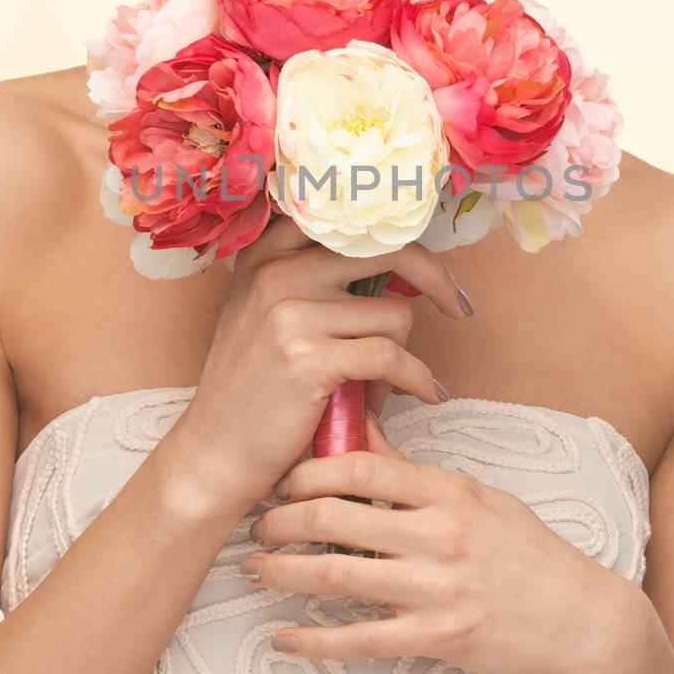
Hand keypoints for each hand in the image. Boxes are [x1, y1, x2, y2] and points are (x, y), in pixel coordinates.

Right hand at [160, 214, 472, 520]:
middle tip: (459, 305)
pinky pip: (392, 358)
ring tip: (381, 386)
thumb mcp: (267, 313)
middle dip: (436, 279)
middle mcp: (274, 271)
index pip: (352, 218)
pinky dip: (416, 380)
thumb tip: (404, 266)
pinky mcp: (308, 359)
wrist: (214, 454)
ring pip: (395, 315)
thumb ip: (317, 280)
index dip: (402, 235)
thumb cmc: (255, 389)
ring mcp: (289, 313)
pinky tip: (422, 395)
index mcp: (266, 252)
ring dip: (404, 356)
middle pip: (387, 251)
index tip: (430, 266)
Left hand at [241, 413, 650, 673]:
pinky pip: (362, 641)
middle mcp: (441, 534)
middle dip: (282, 520)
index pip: (362, 464)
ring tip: (255, 570)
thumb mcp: (476, 498)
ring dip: (285, 573)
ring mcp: (439, 588)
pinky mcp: (439, 637)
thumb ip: (413, 475)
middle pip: (337, 516)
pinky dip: (315, 642)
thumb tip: (356, 430)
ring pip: (339, 576)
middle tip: (256, 526)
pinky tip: (283, 640)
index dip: (307, 470)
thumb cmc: (526, 553)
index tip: (281, 478)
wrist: (582, 619)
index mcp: (449, 490)